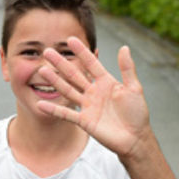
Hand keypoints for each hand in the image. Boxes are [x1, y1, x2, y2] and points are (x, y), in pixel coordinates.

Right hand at [37, 38, 151, 160]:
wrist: (136, 138)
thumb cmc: (137, 113)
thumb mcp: (134, 88)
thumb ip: (127, 68)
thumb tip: (124, 47)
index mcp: (106, 82)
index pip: (91, 64)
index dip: (81, 52)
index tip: (70, 39)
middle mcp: (94, 92)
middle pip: (74, 75)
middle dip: (61, 63)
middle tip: (47, 51)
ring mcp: (87, 106)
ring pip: (68, 90)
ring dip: (55, 81)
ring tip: (42, 70)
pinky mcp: (84, 121)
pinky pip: (66, 114)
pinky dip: (54, 109)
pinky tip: (41, 103)